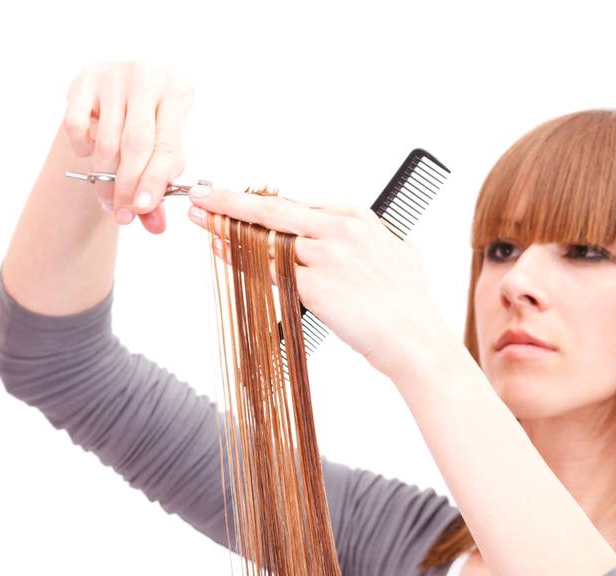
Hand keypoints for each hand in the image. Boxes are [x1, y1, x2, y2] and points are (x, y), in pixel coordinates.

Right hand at [62, 60, 194, 235]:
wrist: (120, 95)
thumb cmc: (149, 129)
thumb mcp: (162, 154)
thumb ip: (160, 188)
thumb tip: (156, 227)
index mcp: (177, 93)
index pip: (166, 147)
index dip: (153, 183)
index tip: (141, 210)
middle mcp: (147, 77)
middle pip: (135, 145)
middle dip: (126, 187)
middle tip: (122, 215)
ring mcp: (113, 74)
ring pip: (106, 141)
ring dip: (104, 179)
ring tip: (108, 199)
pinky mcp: (84, 79)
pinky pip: (76, 125)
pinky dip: (82, 149)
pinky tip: (91, 154)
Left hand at [186, 187, 446, 376]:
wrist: (414, 339)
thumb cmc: (407, 306)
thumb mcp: (396, 255)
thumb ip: (369, 242)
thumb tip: (357, 242)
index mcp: (355, 217)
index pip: (297, 205)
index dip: (263, 205)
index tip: (237, 201)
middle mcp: (337, 228)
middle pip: (273, 209)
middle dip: (232, 200)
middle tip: (201, 195)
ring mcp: (323, 255)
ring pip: (265, 239)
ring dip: (229, 231)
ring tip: (202, 223)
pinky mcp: (313, 284)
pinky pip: (268, 270)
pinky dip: (241, 260)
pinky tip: (221, 252)